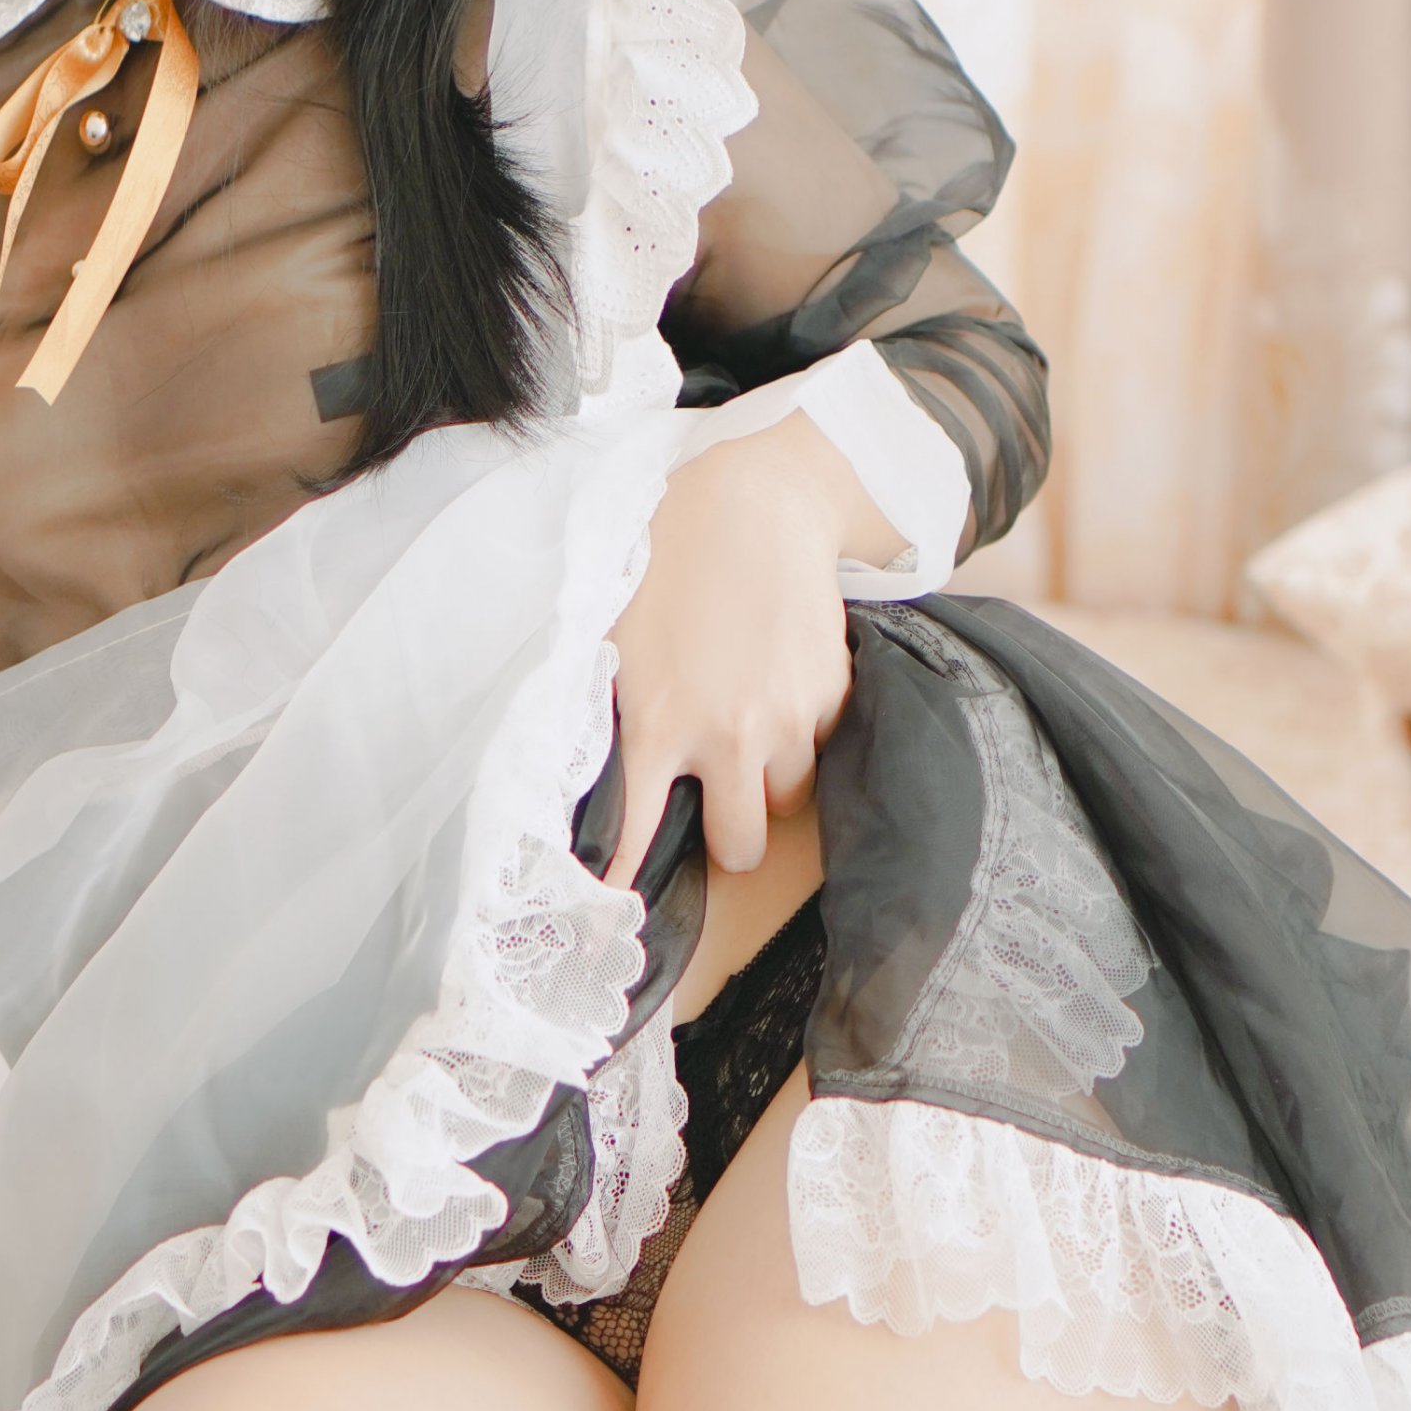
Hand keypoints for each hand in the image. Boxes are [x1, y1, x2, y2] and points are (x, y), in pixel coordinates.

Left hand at [606, 413, 880, 883]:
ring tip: (748, 727)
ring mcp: (788, 719)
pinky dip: (804, 733)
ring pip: (787, 799)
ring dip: (767, 781)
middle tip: (715, 802)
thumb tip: (578, 772)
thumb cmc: (667, 559)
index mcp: (657, 726)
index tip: (617, 907)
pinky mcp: (831, 694)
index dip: (625, 876)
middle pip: (742, 848)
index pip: (635, 834)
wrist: (755, 503)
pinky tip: (778, 681)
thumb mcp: (612, 634)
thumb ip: (606, 710)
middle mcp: (727, 736)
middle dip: (729, 835)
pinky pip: (822, 746)